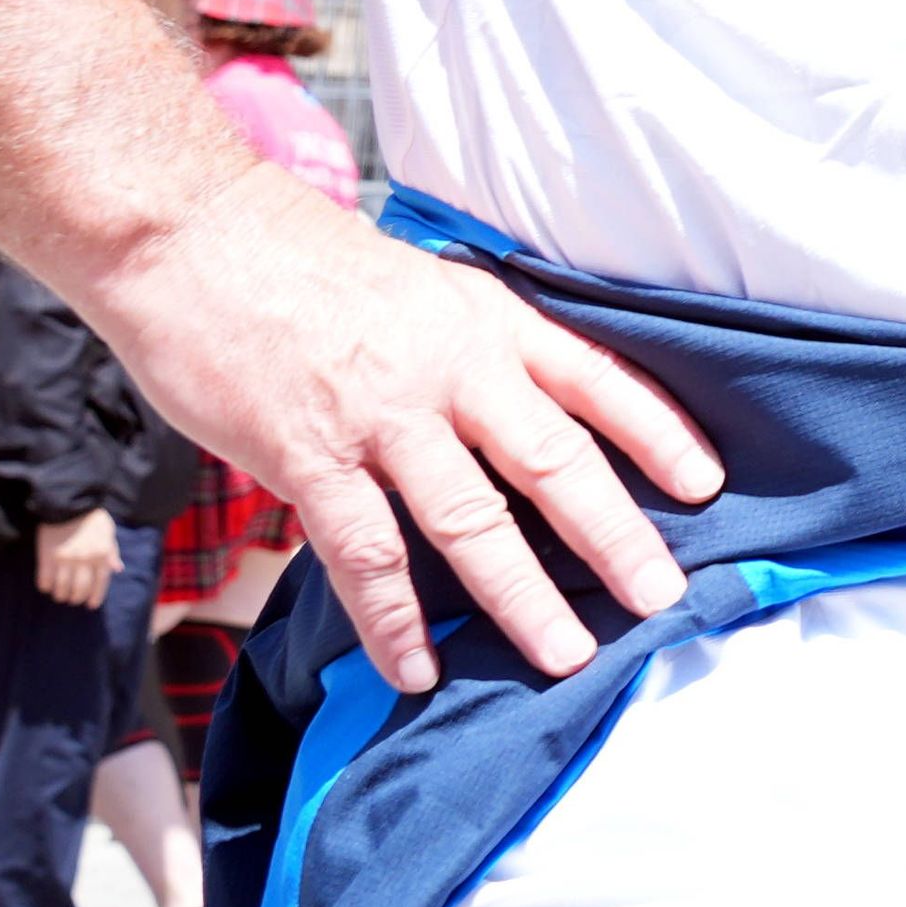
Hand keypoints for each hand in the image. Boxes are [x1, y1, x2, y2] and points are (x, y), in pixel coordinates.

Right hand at [33, 508, 116, 605]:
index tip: (91, 605)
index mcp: (101, 553)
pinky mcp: (46, 557)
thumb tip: (117, 569)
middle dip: (77, 598)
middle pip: (80, 589)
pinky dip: (46, 587)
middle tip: (74, 600)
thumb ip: (112, 551)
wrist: (67, 504)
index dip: (95, 596)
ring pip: (62, 588)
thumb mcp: (108, 532)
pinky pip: (45, 580)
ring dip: (61, 595)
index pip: (100, 583)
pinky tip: (48, 587)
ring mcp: (64, 559)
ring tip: (61, 595)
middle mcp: (84, 559)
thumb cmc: (91, 518)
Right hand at [87, 163, 721, 692]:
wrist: (197, 239)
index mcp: (491, 321)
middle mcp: (453, 369)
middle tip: (661, 596)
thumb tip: (527, 415)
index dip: (659, 435)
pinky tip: (416, 667)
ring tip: (565, 655)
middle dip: (614, 536)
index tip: (707, 485)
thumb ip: (480, 349)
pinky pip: (364, 553)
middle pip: (556, 461)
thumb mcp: (429, 287)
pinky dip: (393, 619)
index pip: (600, 380)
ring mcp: (382, 417)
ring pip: (471, 520)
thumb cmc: (309, 266)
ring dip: (520, 596)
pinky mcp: (309, 458)